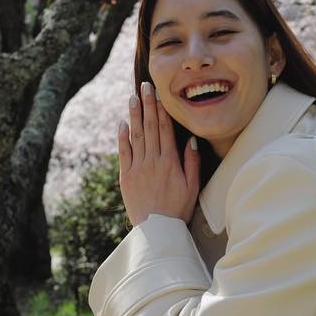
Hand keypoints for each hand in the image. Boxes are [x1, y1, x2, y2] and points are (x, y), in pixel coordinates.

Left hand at [119, 83, 199, 226]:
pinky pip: (124, 152)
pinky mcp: (126, 176)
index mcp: (170, 161)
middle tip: (144, 86)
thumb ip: (192, 162)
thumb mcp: (193, 186)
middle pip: (149, 127)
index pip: (165, 129)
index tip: (159, 94)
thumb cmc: (178, 209)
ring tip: (132, 98)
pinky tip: (123, 123)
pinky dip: (122, 137)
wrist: (157, 229)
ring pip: (136, 135)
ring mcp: (138, 167)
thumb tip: (190, 139)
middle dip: (147, 105)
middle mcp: (153, 160)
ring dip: (134, 115)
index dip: (161, 109)